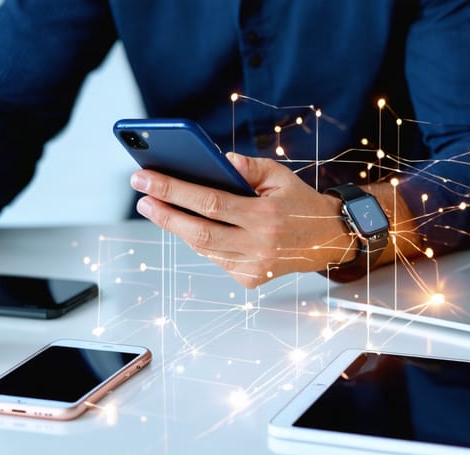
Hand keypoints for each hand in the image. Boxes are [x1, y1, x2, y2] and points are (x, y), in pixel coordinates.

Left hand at [130, 152, 358, 288]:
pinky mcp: (250, 279)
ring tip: (157, 207)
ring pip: (204, 247)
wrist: (327, 239)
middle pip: (199, 231)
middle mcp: (259, 244)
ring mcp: (254, 266)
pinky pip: (214, 258)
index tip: (146, 179)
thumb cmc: (299, 203)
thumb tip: (218, 161)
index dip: (174, 190)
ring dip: (177, 227)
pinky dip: (199, 240)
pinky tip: (187, 224)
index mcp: (267, 215)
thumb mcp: (280, 175)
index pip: (211, 202)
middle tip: (141, 196)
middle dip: (164, 213)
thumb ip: (250, 166)